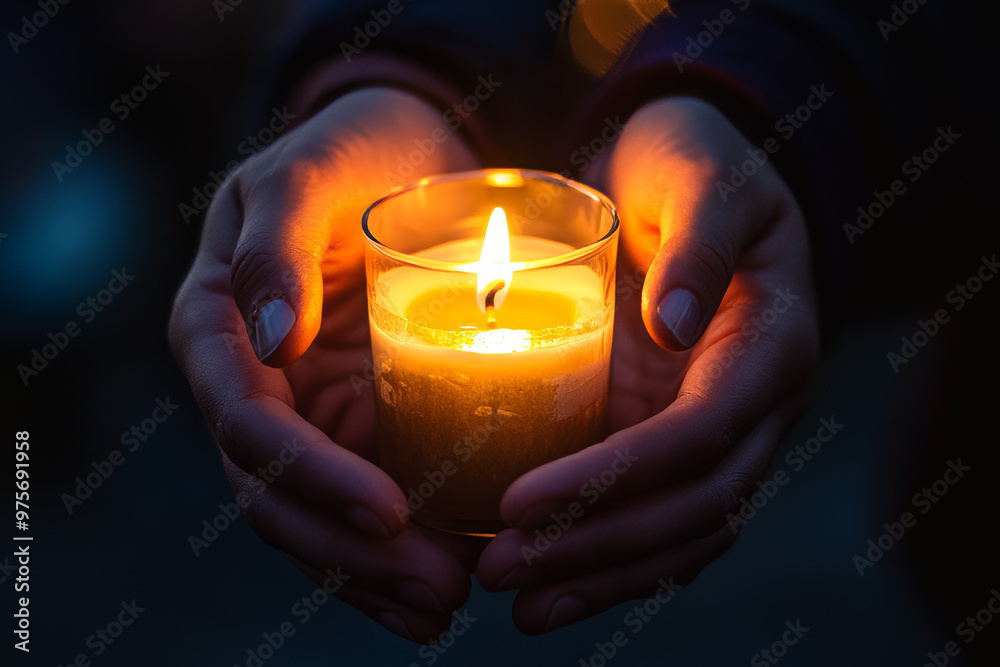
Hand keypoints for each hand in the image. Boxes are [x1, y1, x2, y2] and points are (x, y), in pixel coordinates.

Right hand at [169, 87, 479, 641]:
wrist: (403, 153)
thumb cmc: (349, 150)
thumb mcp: (308, 173)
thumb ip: (277, 243)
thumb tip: (266, 341)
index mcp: (216, 328)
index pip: (248, 427)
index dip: (311, 479)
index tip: (389, 514)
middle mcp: (254, 383)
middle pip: (280, 495)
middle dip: (351, 554)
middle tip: (438, 593)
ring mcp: (305, 409)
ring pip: (318, 516)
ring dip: (375, 574)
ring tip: (445, 607)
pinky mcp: (357, 419)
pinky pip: (364, 497)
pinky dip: (395, 550)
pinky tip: (442, 582)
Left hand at [476, 97, 819, 632]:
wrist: (697, 182)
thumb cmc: (698, 164)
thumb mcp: (702, 176)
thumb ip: (698, 241)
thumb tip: (676, 326)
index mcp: (773, 344)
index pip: (700, 436)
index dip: (615, 478)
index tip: (522, 499)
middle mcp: (760, 406)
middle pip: (693, 507)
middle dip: (597, 546)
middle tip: (502, 569)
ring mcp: (724, 431)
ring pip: (681, 533)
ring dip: (601, 574)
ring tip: (518, 604)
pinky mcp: (681, 438)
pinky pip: (659, 518)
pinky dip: (607, 559)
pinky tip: (547, 583)